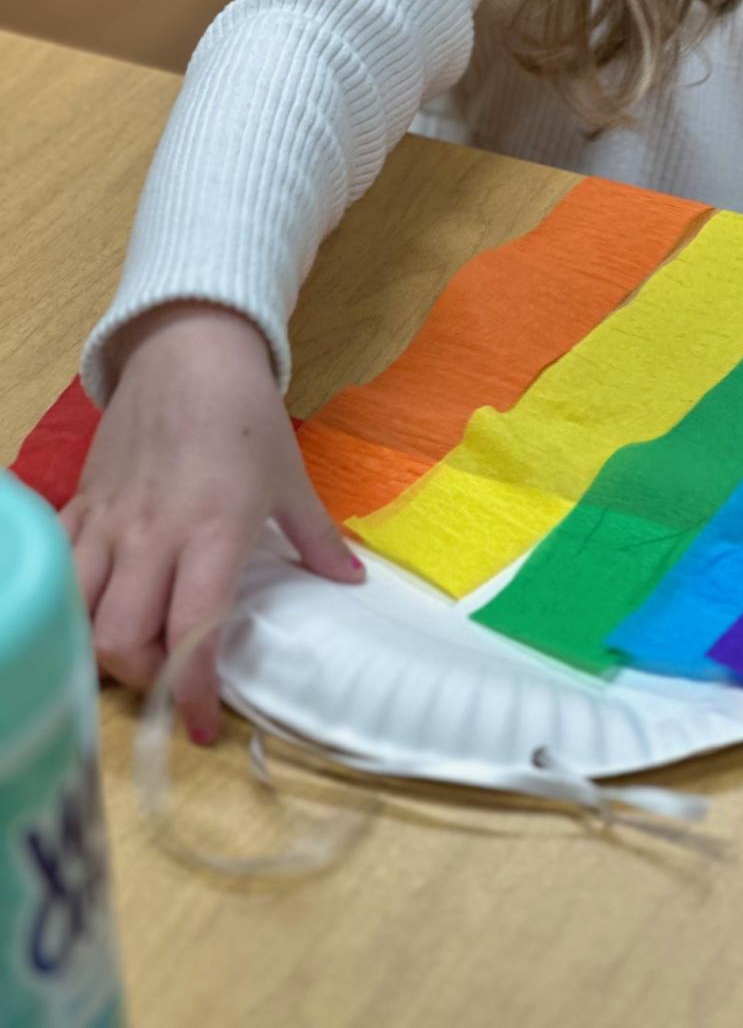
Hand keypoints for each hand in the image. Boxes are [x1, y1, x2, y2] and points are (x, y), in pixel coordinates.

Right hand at [60, 302, 363, 743]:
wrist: (188, 348)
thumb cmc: (247, 415)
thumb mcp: (291, 478)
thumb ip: (316, 538)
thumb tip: (352, 583)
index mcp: (212, 531)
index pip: (192, 631)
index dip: (193, 693)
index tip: (204, 729)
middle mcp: (152, 535)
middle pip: (120, 639)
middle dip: (143, 679)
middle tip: (174, 679)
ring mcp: (108, 520)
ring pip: (78, 611)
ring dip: (100, 646)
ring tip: (134, 647)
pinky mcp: (81, 503)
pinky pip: (57, 565)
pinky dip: (67, 598)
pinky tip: (91, 607)